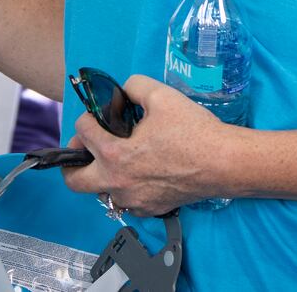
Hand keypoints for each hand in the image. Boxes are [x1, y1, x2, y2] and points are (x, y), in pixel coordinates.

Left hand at [61, 75, 239, 216]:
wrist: (223, 162)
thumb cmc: (193, 131)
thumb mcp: (160, 95)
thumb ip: (134, 86)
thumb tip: (124, 90)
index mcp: (114, 154)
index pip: (82, 132)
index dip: (88, 117)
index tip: (97, 114)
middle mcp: (117, 182)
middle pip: (75, 180)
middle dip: (74, 160)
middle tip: (87, 146)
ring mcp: (133, 200)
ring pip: (100, 191)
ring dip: (101, 173)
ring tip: (117, 155)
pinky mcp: (149, 209)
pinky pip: (125, 200)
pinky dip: (125, 186)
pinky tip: (140, 170)